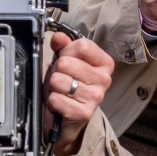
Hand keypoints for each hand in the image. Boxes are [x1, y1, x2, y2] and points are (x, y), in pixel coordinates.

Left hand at [43, 32, 113, 155]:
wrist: (66, 118)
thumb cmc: (67, 87)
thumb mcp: (65, 62)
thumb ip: (63, 46)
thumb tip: (58, 36)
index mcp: (104, 64)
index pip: (82, 46)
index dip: (67, 51)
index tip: (68, 59)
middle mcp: (104, 80)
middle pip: (67, 62)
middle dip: (57, 70)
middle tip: (62, 79)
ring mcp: (95, 97)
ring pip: (59, 80)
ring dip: (54, 86)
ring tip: (60, 91)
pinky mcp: (83, 113)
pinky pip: (56, 99)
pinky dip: (52, 101)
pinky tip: (59, 104)